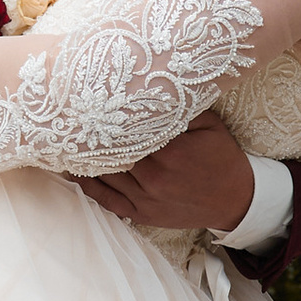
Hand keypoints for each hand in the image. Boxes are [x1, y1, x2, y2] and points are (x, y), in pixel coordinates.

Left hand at [81, 113, 258, 236]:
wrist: (236, 200)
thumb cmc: (222, 157)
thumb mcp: (209, 125)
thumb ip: (181, 107)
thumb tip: (152, 86)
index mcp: (171, 153)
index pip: (130, 130)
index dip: (110, 115)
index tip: (91, 100)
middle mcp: (155, 178)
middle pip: (112, 151)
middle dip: (93, 133)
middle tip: (72, 114)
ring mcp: (146, 199)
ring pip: (105, 174)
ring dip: (84, 157)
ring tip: (65, 137)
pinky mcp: (141, 214)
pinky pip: (106, 200)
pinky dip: (87, 185)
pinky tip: (71, 170)